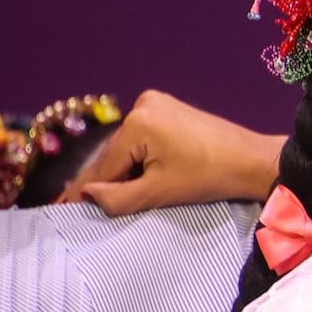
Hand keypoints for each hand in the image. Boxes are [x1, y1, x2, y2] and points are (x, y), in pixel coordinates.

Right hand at [57, 90, 284, 214]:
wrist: (252, 161)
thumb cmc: (210, 177)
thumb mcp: (160, 192)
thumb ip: (118, 197)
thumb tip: (85, 195)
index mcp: (138, 122)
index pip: (104, 165)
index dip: (83, 191)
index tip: (59, 209)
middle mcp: (143, 104)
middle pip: (114, 154)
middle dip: (102, 181)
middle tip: (73, 208)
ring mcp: (157, 103)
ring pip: (128, 148)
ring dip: (121, 171)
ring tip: (99, 198)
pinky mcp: (170, 109)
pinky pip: (143, 139)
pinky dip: (137, 159)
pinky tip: (130, 178)